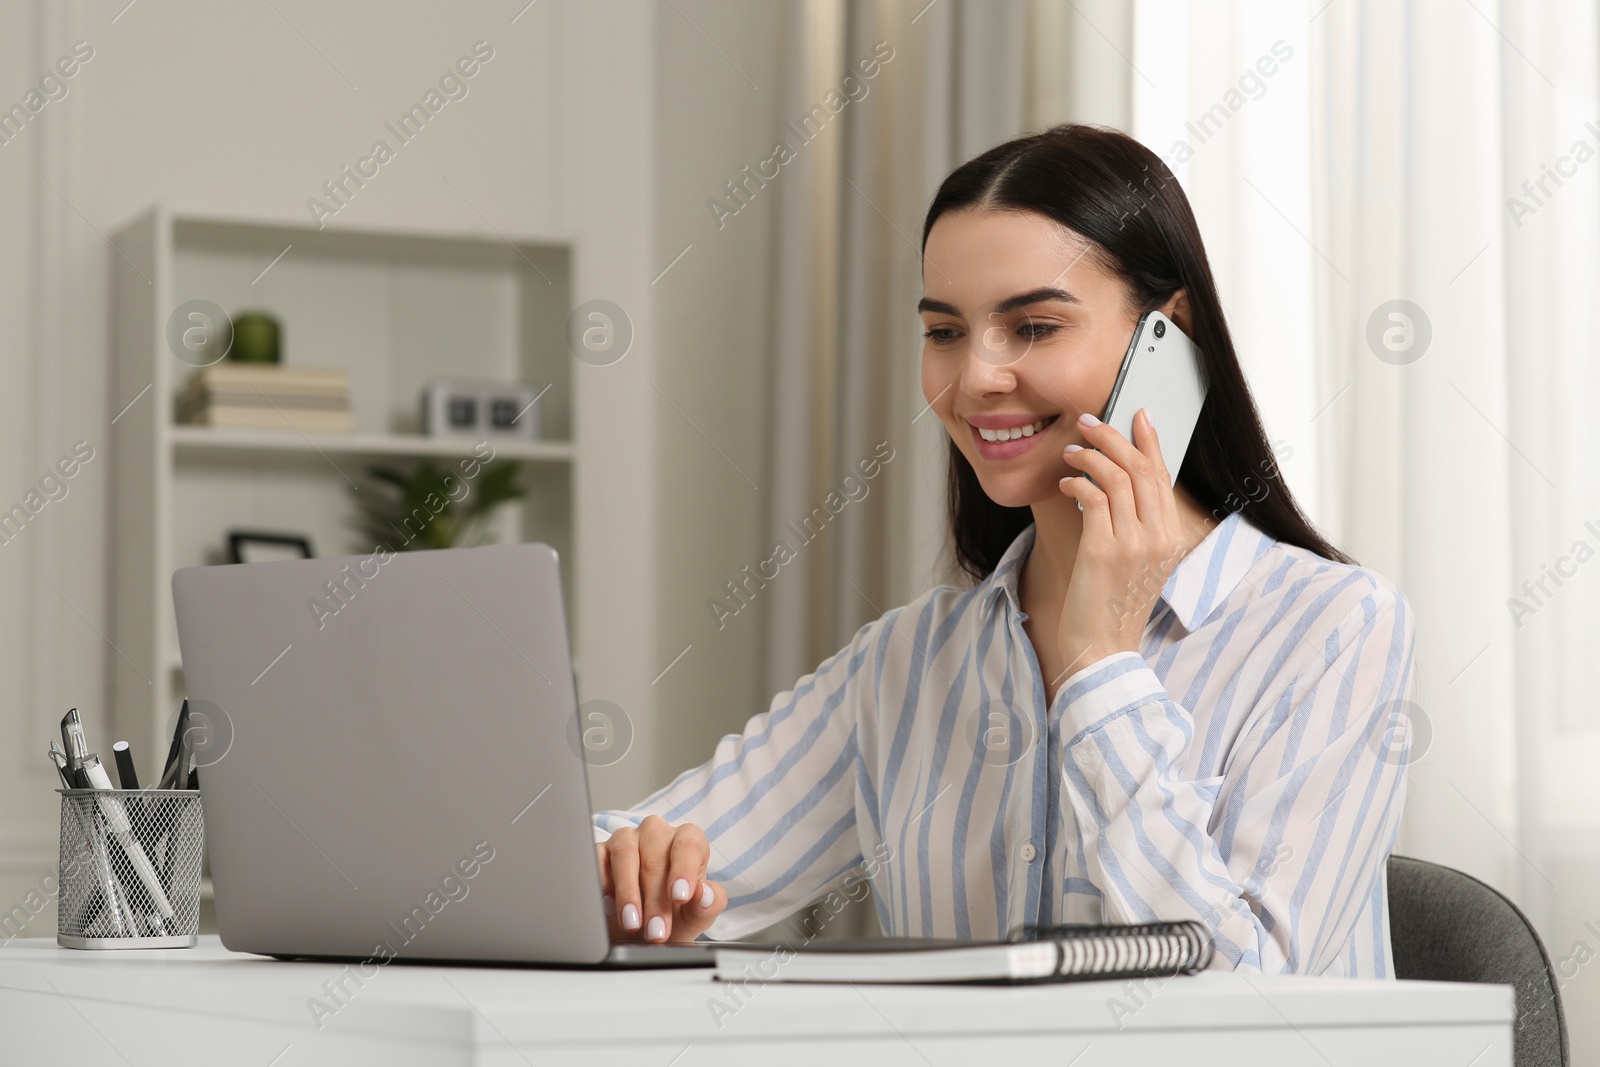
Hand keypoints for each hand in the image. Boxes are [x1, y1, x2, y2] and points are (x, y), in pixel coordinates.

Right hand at [596, 815, 726, 942]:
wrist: (642, 930)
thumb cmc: (674, 916)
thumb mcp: (696, 916)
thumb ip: (709, 904)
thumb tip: (706, 894)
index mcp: (688, 842)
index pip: (688, 846)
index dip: (684, 870)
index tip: (680, 896)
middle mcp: (657, 834)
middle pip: (655, 858)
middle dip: (655, 900)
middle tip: (656, 932)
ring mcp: (627, 839)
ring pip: (625, 854)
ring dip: (628, 892)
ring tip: (632, 923)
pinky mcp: (601, 851)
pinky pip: (598, 860)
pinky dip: (602, 884)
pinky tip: (608, 907)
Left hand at [1056, 408, 1196, 673]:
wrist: (1101, 649)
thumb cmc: (1111, 605)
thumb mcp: (1135, 562)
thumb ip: (1134, 524)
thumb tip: (1114, 482)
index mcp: (1171, 538)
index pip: (1162, 476)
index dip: (1149, 441)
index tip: (1136, 415)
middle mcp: (1159, 538)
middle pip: (1141, 468)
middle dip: (1113, 437)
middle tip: (1089, 422)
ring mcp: (1134, 544)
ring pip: (1117, 478)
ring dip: (1090, 456)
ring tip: (1071, 452)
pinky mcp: (1104, 551)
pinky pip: (1093, 498)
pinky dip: (1078, 482)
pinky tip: (1066, 482)